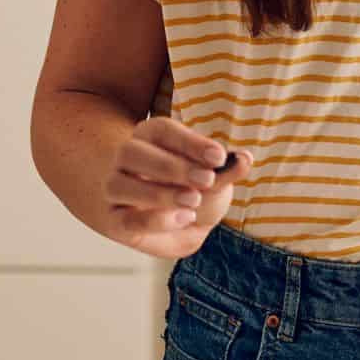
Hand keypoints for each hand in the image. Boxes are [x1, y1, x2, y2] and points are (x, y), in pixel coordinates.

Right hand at [103, 117, 248, 258]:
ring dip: (160, 193)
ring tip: (193, 200)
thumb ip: (226, 171)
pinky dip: (155, 220)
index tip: (219, 157)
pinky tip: (183, 218)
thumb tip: (244, 158)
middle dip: (173, 167)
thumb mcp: (215, 182)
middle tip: (207, 180)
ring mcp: (115, 189)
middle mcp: (126, 159)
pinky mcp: (115, 220)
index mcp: (150, 138)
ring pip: (122, 184)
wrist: (175, 228)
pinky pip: (126, 219)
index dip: (190, 142)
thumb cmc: (193, 193)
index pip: (162, 130)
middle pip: (134, 152)